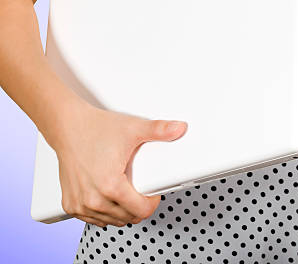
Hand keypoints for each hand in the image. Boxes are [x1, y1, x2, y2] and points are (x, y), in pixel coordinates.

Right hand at [47, 102, 187, 227]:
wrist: (67, 126)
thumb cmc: (95, 128)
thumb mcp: (133, 129)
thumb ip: (159, 130)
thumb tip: (180, 128)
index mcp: (111, 186)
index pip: (142, 211)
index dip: (152, 201)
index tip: (152, 191)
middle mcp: (93, 200)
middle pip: (128, 218)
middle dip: (138, 205)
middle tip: (139, 187)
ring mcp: (80, 205)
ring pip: (111, 221)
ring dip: (122, 210)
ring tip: (124, 189)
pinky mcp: (70, 205)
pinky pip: (94, 219)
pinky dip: (104, 212)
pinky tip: (108, 196)